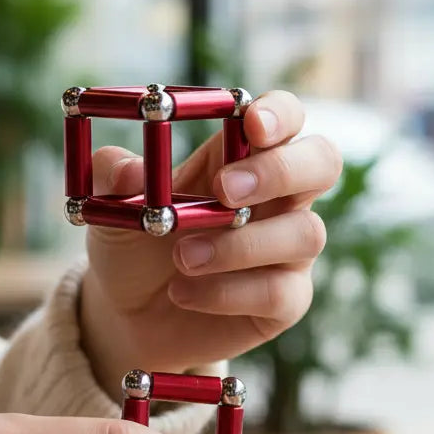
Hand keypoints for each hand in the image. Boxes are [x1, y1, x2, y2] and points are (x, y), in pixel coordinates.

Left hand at [80, 91, 341, 395]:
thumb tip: (122, 168)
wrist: (130, 318)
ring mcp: (288, 250)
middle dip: (280, 170)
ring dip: (240, 245)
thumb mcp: (111, 210)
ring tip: (182, 259)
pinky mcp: (285, 301)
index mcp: (241, 156)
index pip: (285, 118)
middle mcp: (278, 198)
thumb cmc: (133, 248)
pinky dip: (228, 292)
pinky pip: (278, 292)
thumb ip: (114, 181)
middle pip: (322, 163)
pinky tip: (184, 294)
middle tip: (226, 190)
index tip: (251, 123)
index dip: (279, 114)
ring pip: (304, 233)